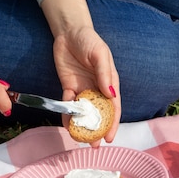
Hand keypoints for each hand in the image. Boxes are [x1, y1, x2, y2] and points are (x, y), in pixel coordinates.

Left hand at [40, 0, 120, 144]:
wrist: (68, 32)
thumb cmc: (89, 40)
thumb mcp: (100, 54)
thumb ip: (104, 73)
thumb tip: (110, 95)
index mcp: (110, 83)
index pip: (113, 107)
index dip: (113, 124)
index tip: (109, 138)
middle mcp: (98, 89)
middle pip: (99, 114)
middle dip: (97, 130)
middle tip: (94, 145)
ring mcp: (83, 89)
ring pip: (83, 113)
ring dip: (81, 126)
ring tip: (79, 140)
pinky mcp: (69, 87)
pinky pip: (68, 104)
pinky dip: (67, 115)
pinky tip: (65, 124)